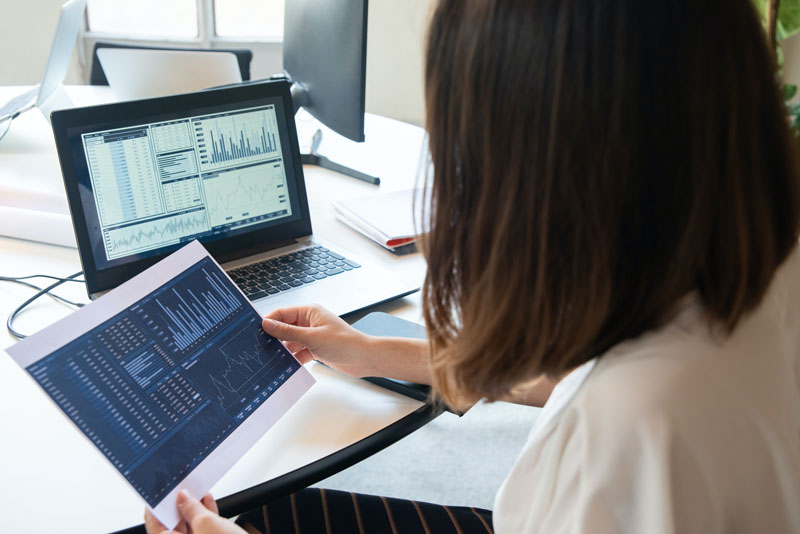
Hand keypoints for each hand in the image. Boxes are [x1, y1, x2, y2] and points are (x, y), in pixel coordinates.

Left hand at [144, 490, 244, 533]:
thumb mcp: (207, 523)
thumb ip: (191, 508)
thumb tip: (183, 497)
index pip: (156, 525)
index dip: (157, 508)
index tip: (160, 493)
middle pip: (173, 526)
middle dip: (178, 506)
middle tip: (181, 489)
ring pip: (190, 526)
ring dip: (193, 508)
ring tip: (196, 491)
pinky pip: (203, 529)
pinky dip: (205, 515)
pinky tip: (208, 501)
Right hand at [262, 305, 377, 377]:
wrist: (364, 359)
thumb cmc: (345, 343)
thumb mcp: (312, 337)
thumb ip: (287, 332)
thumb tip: (268, 324)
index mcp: (309, 312)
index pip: (282, 313)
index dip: (269, 321)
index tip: (256, 331)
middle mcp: (310, 322)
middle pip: (284, 328)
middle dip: (275, 338)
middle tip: (262, 348)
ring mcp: (312, 336)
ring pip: (290, 342)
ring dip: (284, 350)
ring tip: (273, 359)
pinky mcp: (316, 349)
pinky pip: (298, 352)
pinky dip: (293, 359)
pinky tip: (287, 366)